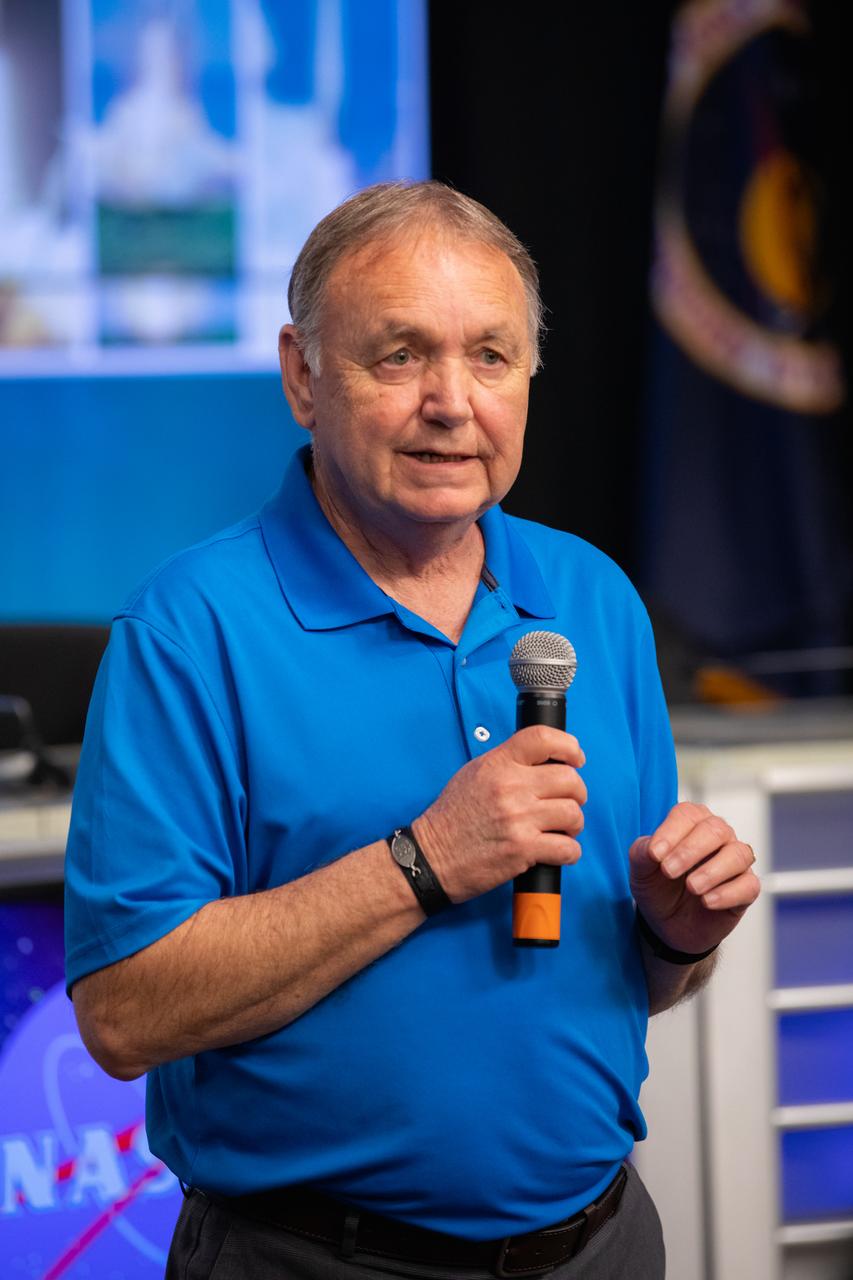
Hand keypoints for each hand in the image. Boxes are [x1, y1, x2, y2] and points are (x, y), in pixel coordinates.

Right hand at [414, 725, 586, 902]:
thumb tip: (543, 762)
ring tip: (561, 829)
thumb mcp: (473, 774)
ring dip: (573, 825)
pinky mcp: (523, 849)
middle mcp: (510, 787)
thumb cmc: (451, 819)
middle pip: (569, 779)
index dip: (569, 746)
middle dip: (576, 794)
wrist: (432, 857)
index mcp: (497, 764)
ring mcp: (518, 818)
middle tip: (568, 802)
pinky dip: (569, 852)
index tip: (575, 758)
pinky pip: (568, 848)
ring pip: (573, 814)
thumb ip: (507, 763)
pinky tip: (558, 851)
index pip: (543, 738)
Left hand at [629, 802, 759, 955]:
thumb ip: (643, 852)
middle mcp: (718, 837)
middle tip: (669, 871)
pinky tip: (707, 902)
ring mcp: (735, 862)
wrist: (668, 926)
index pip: (688, 814)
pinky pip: (749, 885)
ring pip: (739, 854)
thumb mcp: (642, 870)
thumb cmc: (659, 888)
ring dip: (712, 871)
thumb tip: (653, 848)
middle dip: (690, 850)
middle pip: (716, 829)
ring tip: (692, 887)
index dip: (671, 832)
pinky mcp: (746, 888)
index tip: (655, 854)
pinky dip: (728, 893)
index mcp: (691, 824)